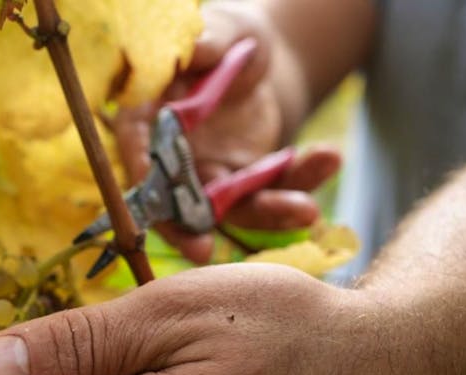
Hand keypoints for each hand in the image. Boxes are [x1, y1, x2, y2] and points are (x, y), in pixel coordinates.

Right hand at [113, 1, 339, 263]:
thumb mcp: (219, 30)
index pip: (137, 155)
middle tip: (202, 254)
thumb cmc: (225, 38)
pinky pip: (273, 191)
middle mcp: (171, 159)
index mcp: (146, 119)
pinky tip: (329, 157)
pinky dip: (302, 181)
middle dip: (187, 230)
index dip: (144, 182)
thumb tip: (193, 52)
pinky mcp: (247, 184)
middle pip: (172, 203)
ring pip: (232, 208)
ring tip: (308, 210)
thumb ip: (205, 42)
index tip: (160, 204)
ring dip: (268, 213)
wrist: (256, 58)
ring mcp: (209, 177)